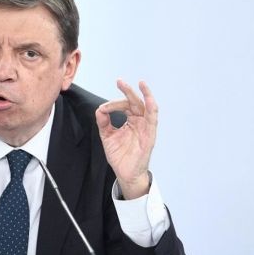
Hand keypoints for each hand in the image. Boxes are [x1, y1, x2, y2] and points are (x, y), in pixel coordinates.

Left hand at [95, 80, 157, 198]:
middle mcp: (140, 122)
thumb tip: (100, 110)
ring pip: (148, 108)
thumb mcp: (107, 136)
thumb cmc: (120, 156)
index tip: (103, 109)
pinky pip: (153, 121)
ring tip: (141, 84)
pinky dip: (152, 109)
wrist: (125, 173)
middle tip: (119, 81)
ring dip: (145, 95)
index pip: (124, 106)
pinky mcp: (150, 136)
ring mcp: (146, 128)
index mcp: (131, 121)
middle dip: (128, 91)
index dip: (113, 104)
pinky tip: (149, 101)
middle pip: (136, 102)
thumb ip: (104, 122)